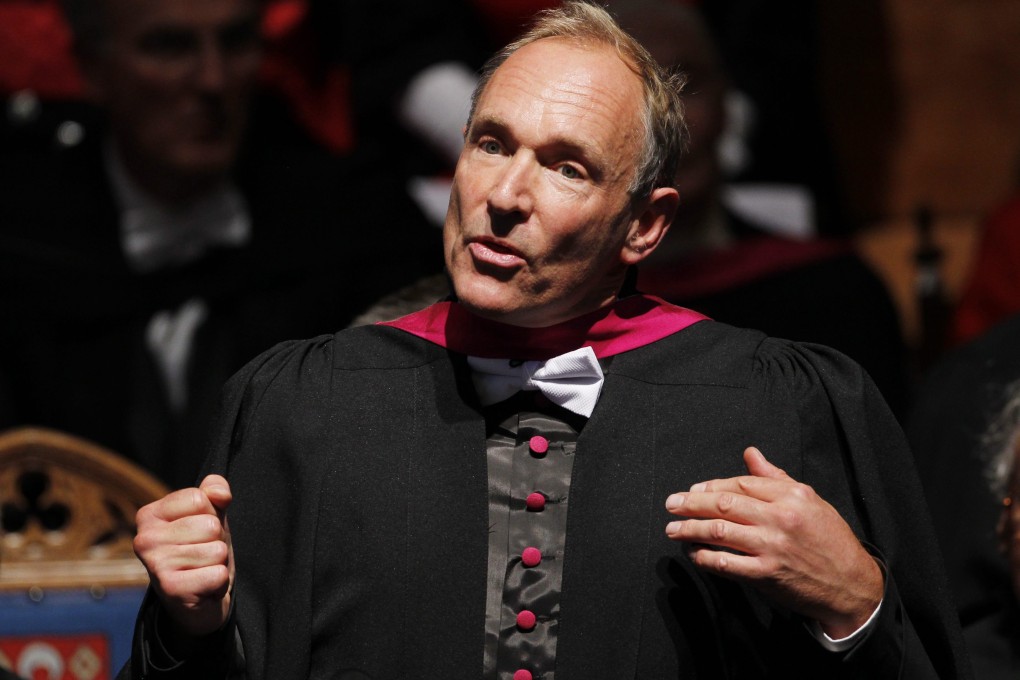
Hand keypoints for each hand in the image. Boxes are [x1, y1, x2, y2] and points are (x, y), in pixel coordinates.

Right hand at [133, 474, 234, 637]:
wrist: (198, 601)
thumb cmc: (201, 550)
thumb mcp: (210, 515)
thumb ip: (214, 491)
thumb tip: (221, 494)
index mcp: (149, 515)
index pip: (200, 498)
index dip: (211, 514)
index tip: (199, 532)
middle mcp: (145, 539)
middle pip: (210, 525)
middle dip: (217, 540)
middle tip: (202, 555)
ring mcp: (155, 564)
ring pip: (217, 550)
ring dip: (218, 562)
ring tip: (202, 570)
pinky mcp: (171, 589)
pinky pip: (218, 574)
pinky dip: (219, 582)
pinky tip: (203, 586)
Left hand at [664, 447, 882, 637]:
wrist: (852, 584)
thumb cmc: (830, 540)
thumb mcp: (809, 500)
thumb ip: (775, 477)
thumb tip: (751, 453)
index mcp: (791, 495)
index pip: (741, 484)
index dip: (711, 486)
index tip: (693, 490)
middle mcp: (781, 517)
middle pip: (724, 504)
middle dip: (691, 503)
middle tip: (671, 504)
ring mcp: (773, 546)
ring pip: (720, 531)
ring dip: (691, 529)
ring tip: (673, 529)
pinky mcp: (767, 574)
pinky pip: (726, 563)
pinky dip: (705, 557)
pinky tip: (694, 553)